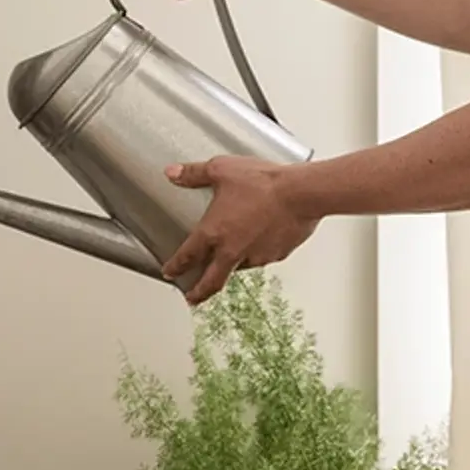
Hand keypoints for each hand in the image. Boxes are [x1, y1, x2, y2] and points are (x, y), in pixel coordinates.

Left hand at [160, 156, 317, 305]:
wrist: (300, 193)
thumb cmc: (262, 182)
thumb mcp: (221, 170)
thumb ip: (194, 174)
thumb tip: (172, 173)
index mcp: (213, 232)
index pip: (188, 256)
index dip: (175, 266)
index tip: (170, 272)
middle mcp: (232, 250)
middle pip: (211, 281)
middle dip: (199, 293)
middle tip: (192, 298)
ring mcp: (255, 256)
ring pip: (238, 268)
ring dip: (230, 268)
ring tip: (228, 262)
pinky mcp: (276, 255)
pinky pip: (261, 258)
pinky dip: (255, 254)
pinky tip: (258, 242)